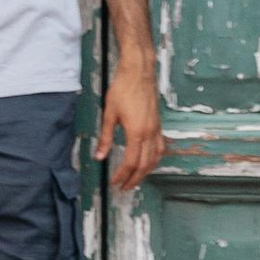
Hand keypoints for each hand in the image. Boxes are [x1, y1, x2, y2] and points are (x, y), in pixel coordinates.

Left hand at [97, 61, 164, 193]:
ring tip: (135, 179)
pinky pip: (160, 147)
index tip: (114, 181)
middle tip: (124, 187)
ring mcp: (156, 128)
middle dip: (134, 179)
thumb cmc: (123, 89)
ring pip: (154, 158)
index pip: (130, 162)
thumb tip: (99, 155)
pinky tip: (148, 161)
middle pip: (144, 165)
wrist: (138, 72)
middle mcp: (149, 133)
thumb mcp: (109, 113)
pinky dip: (154, 159)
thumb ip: (105, 137)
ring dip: (145, 172)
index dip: (122, 175)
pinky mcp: (158, 123)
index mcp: (136, 132)